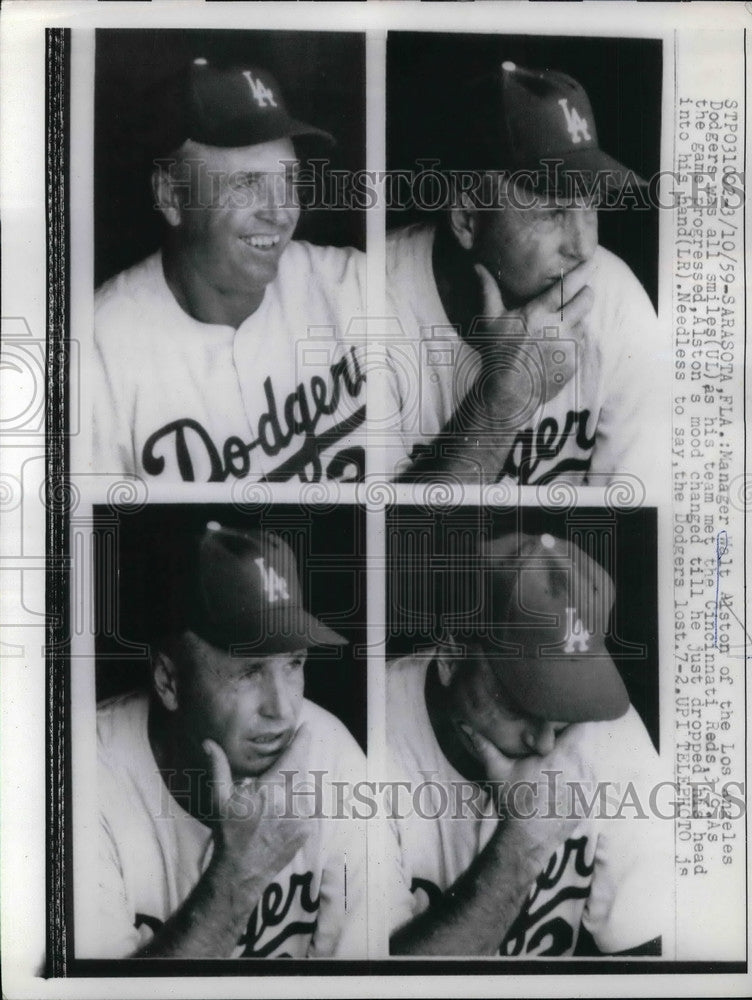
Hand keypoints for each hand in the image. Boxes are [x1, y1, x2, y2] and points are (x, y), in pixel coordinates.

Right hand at [202, 726, 312, 887]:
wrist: (242, 869)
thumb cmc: (230, 831)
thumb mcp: (220, 798)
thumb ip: (218, 767)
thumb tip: (208, 742)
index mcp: (272, 789)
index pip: (294, 756)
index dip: (302, 740)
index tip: (307, 727)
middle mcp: (292, 800)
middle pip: (303, 769)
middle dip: (297, 761)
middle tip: (288, 759)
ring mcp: (303, 816)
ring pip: (308, 787)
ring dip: (299, 782)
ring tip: (281, 790)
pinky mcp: (308, 829)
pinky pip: (310, 805)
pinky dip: (302, 800)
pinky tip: (287, 806)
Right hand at [460, 724, 593, 862]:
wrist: (527, 840)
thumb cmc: (513, 801)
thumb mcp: (498, 770)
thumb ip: (485, 744)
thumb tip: (465, 724)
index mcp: (563, 755)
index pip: (581, 726)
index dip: (572, 721)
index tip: (560, 722)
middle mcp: (581, 769)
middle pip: (586, 743)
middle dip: (573, 741)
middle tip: (556, 743)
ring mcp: (588, 787)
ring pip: (589, 762)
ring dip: (578, 760)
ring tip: (559, 765)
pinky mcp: (589, 802)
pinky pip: (589, 782)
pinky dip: (579, 780)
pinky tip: (562, 786)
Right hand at [469, 262, 594, 422]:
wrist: (509, 393)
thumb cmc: (498, 353)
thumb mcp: (490, 321)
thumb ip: (488, 291)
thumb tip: (476, 266)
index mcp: (537, 314)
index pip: (567, 287)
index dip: (582, 273)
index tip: (591, 263)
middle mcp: (557, 328)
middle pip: (586, 300)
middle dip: (586, 293)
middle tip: (582, 291)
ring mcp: (568, 345)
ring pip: (584, 321)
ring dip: (577, 319)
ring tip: (561, 325)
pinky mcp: (574, 361)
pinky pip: (580, 343)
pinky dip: (573, 340)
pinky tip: (558, 345)